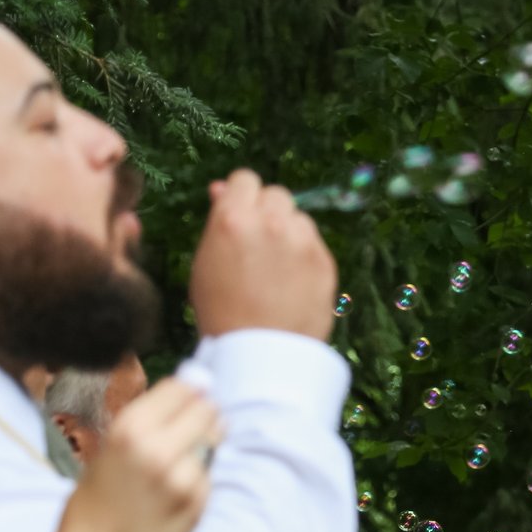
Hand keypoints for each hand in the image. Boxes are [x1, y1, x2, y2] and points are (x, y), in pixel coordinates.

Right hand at [31, 378, 221, 531]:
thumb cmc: (98, 498)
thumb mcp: (112, 449)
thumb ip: (153, 421)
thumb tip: (202, 382)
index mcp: (129, 429)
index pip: (181, 388)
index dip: (187, 389)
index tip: (186, 396)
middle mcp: (157, 449)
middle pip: (206, 409)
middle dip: (201, 413)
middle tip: (187, 429)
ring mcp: (182, 477)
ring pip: (212, 440)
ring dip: (202, 444)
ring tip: (172, 464)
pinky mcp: (197, 501)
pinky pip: (208, 473)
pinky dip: (197, 476)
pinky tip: (171, 493)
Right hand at [190, 169, 338, 340]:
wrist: (260, 352)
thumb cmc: (222, 309)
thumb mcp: (205, 261)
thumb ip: (218, 222)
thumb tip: (224, 189)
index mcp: (233, 219)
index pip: (245, 179)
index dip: (242, 195)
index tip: (241, 211)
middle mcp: (271, 222)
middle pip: (276, 193)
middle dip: (267, 210)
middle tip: (259, 239)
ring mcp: (303, 241)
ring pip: (299, 217)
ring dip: (288, 230)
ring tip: (276, 265)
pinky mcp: (325, 260)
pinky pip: (314, 242)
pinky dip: (304, 253)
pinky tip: (292, 279)